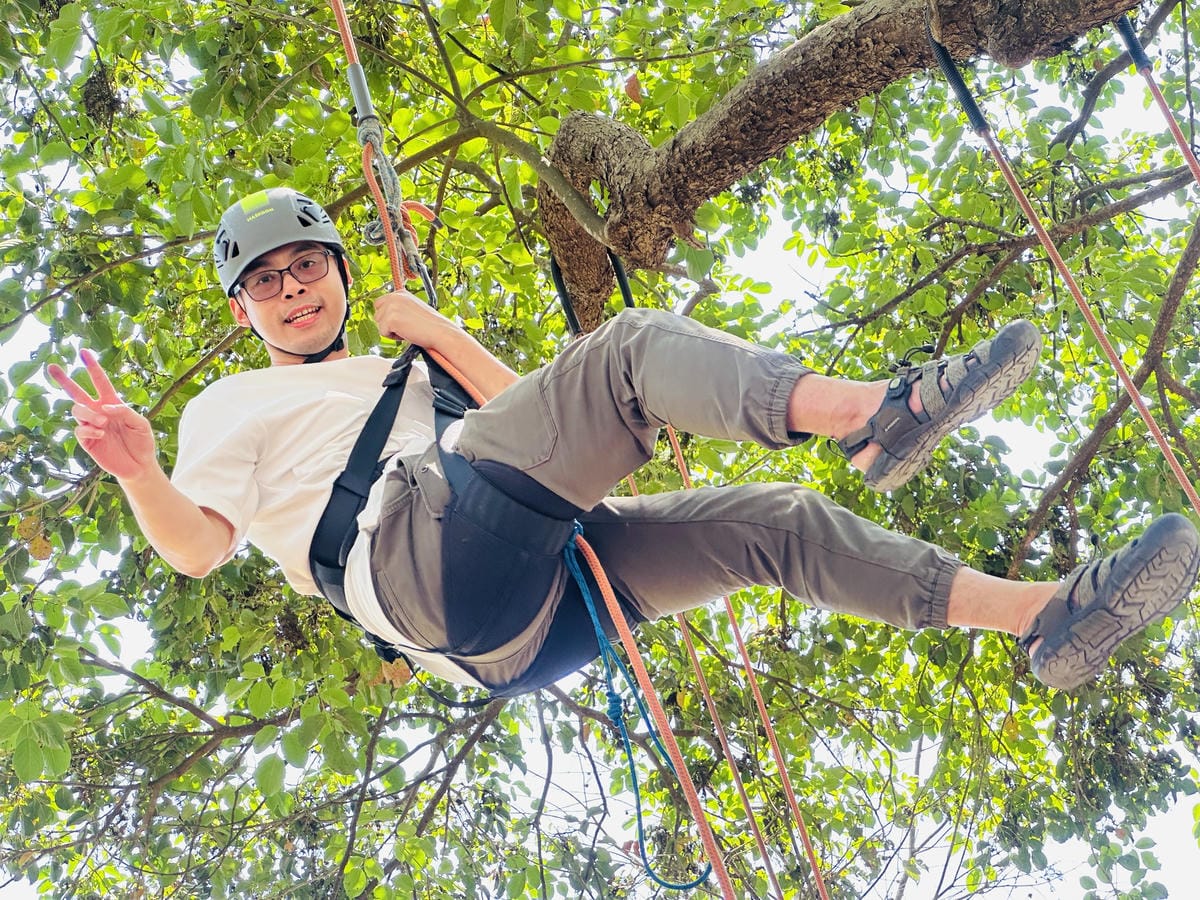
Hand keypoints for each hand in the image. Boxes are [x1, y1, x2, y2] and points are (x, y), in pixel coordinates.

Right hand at [48, 350, 158, 482]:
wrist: (140, 465)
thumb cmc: (142, 442)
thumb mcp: (141, 424)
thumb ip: (125, 412)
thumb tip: (105, 407)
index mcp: (112, 404)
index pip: (100, 382)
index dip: (93, 367)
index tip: (84, 352)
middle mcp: (98, 412)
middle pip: (77, 393)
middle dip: (64, 380)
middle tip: (52, 366)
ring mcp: (91, 426)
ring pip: (78, 410)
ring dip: (89, 414)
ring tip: (103, 423)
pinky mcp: (87, 441)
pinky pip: (80, 430)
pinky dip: (89, 429)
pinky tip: (101, 433)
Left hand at [373, 289, 456, 349]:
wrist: (439, 331)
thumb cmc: (430, 324)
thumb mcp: (413, 308)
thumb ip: (399, 307)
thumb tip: (386, 314)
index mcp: (400, 293)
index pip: (380, 304)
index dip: (388, 316)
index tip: (401, 321)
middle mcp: (394, 297)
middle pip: (377, 314)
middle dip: (386, 323)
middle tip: (404, 326)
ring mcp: (391, 307)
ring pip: (379, 324)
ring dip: (391, 330)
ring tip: (407, 329)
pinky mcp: (390, 319)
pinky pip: (383, 333)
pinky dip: (393, 337)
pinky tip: (407, 333)